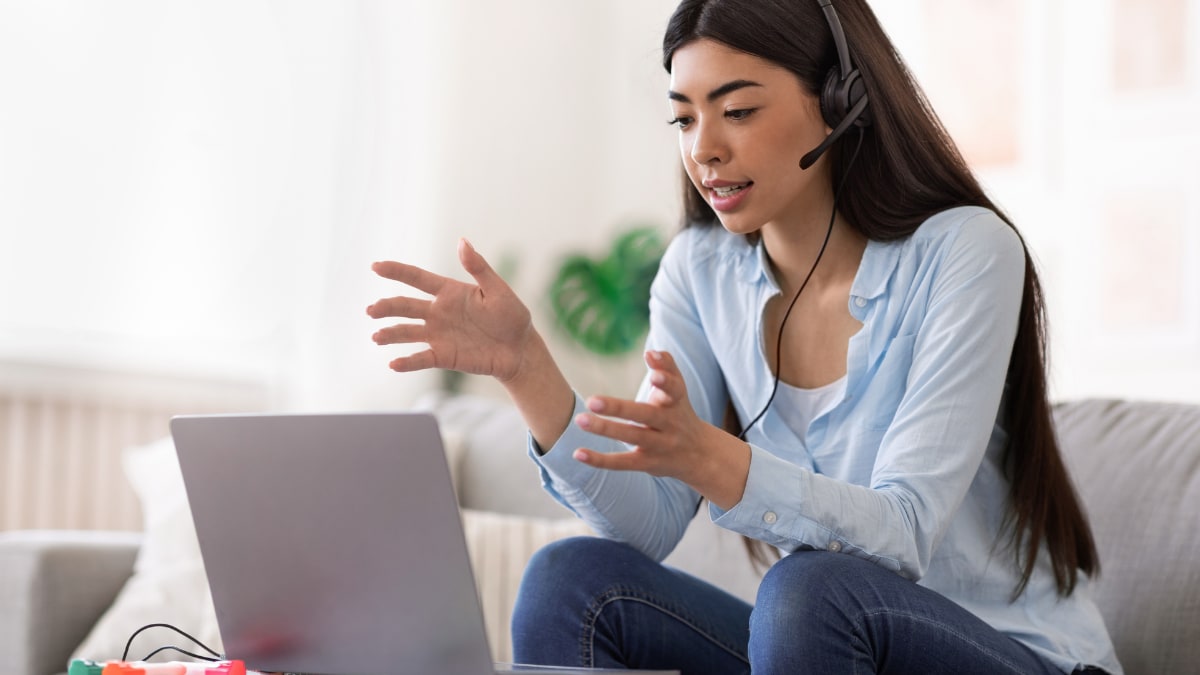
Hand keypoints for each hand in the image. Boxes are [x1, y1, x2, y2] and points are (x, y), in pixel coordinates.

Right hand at [368, 239, 532, 380]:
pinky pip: (421, 359)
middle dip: (387, 307)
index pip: (417, 278)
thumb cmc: (512, 316)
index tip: (376, 266)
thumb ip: (479, 268)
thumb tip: (462, 241)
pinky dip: (407, 362)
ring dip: (391, 334)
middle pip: (406, 306)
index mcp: (449, 292)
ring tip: (376, 337)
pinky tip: (393, 364)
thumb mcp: (497, 290)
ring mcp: (439, 335)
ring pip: (407, 332)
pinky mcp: (443, 356)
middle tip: (371, 310)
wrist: (520, 350)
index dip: (396, 271)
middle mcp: (438, 312)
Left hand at [571, 350, 749, 507]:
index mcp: (676, 403)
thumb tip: (651, 352)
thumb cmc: (680, 413)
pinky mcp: (648, 464)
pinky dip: (600, 460)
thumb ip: (667, 366)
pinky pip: (623, 463)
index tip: (653, 374)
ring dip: (605, 429)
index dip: (665, 381)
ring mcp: (659, 445)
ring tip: (580, 420)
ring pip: (632, 436)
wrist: (700, 455)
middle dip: (619, 408)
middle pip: (646, 415)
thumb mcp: (678, 389)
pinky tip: (578, 453)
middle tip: (592, 400)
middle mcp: (670, 424)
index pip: (674, 390)